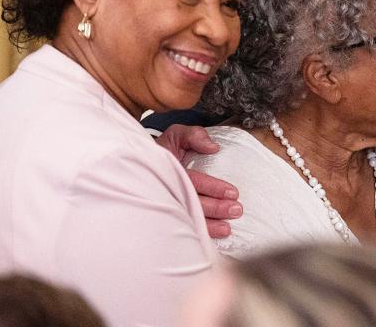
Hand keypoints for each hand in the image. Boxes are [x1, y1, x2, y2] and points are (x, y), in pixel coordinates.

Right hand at [156, 124, 241, 238]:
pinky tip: (209, 240)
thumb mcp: (176, 135)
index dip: (213, 187)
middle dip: (215, 208)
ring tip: (227, 229)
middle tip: (236, 210)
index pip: (193, 180)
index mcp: (169, 169)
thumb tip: (213, 147)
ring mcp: (164, 204)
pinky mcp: (165, 216)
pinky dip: (195, 235)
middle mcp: (165, 188)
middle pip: (191, 202)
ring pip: (186, 219)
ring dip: (208, 226)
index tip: (233, 192)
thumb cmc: (163, 150)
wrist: (140, 164)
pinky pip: (179, 228)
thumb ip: (195, 136)